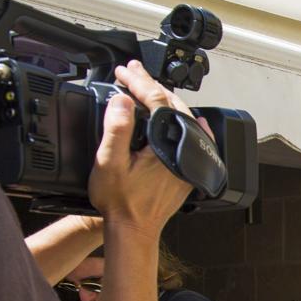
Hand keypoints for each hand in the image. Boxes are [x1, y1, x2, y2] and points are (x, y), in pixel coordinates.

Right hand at [89, 60, 192, 231]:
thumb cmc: (121, 202)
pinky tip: (185, 115)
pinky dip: (182, 120)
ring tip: (147, 86)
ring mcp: (189, 158)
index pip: (157, 100)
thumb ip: (117, 129)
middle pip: (172, 105)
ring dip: (164, 99)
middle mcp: (184, 149)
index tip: (123, 71)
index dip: (139, 81)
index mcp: (166, 144)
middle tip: (132, 71)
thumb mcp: (109, 162)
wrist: (134, 229)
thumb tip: (123, 100)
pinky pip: (191, 136)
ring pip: (182, 118)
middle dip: (151, 84)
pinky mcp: (188, 167)